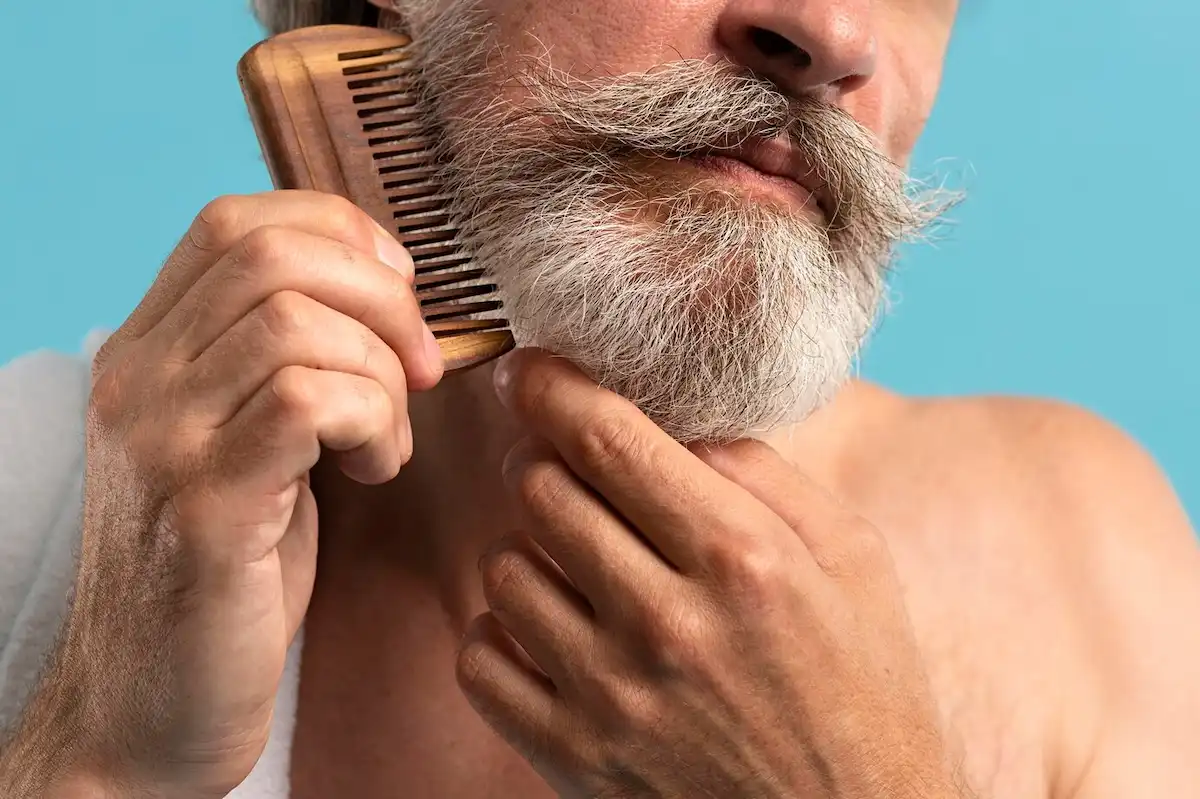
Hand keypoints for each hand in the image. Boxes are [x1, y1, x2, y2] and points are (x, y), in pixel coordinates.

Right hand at [0, 191, 440, 797]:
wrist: (152, 707)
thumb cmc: (228, 573)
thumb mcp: (248, 443)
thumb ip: (287, 363)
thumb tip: (389, 294)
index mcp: (148, 352)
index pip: (237, 221)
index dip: (340, 231)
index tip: (401, 291)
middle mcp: (139, 380)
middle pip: (273, 255)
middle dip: (382, 299)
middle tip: (420, 370)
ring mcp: (161, 440)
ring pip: (298, 322)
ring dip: (383, 376)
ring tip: (387, 445)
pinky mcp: (204, 508)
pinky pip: (308, 401)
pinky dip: (373, 423)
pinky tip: (373, 473)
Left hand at [458, 349, 962, 798]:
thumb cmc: (864, 687)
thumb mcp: (854, 562)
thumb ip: (765, 476)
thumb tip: (675, 418)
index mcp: (742, 558)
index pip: (608, 438)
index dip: (550, 386)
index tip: (527, 369)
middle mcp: (668, 622)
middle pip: (542, 491)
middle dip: (544, 460)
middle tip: (569, 468)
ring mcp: (613, 696)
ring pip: (504, 566)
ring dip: (529, 547)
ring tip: (576, 562)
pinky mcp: (573, 757)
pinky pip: (481, 657)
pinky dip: (502, 630)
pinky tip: (551, 630)